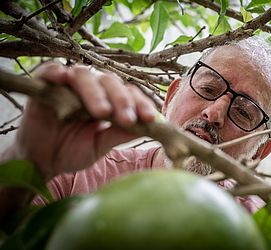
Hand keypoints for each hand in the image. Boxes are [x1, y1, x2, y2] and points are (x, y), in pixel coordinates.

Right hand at [8, 62, 155, 179]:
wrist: (42, 161)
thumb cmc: (73, 151)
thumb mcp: (100, 146)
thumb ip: (119, 134)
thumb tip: (149, 127)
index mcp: (108, 101)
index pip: (128, 94)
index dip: (140, 104)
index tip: (150, 118)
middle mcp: (90, 89)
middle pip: (110, 82)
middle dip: (121, 99)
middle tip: (127, 118)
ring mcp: (67, 86)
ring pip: (84, 76)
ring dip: (95, 92)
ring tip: (102, 112)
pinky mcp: (43, 86)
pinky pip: (49, 71)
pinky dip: (56, 72)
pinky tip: (63, 78)